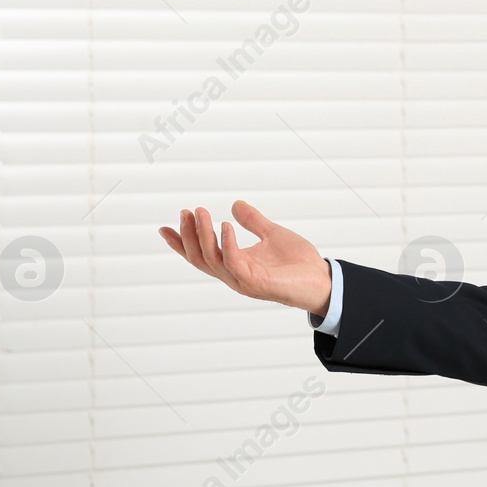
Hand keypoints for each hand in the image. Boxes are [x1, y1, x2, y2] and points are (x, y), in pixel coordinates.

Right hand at [159, 201, 331, 315]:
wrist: (322, 279)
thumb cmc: (298, 263)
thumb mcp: (272, 234)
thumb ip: (253, 221)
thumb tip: (235, 204)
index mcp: (235, 264)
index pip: (201, 255)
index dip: (181, 243)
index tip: (164, 227)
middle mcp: (234, 275)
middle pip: (200, 257)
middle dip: (188, 235)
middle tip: (185, 211)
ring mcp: (243, 280)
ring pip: (212, 259)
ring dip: (203, 235)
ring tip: (200, 212)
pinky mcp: (256, 282)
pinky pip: (234, 262)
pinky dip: (227, 243)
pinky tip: (225, 225)